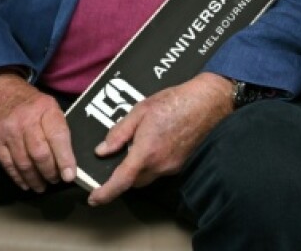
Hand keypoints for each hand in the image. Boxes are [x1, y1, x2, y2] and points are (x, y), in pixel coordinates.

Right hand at [0, 68, 75, 192]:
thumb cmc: (26, 100)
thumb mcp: (46, 103)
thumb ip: (57, 126)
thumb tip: (69, 156)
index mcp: (45, 108)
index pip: (58, 137)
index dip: (65, 159)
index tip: (70, 175)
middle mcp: (26, 120)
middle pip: (41, 154)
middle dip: (50, 172)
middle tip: (56, 180)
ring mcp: (7, 132)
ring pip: (24, 163)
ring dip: (35, 179)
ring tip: (42, 186)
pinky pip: (8, 165)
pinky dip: (18, 178)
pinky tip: (26, 184)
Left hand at [87, 72, 232, 206]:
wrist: (206, 102)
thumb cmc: (174, 102)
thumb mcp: (140, 111)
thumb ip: (119, 133)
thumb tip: (102, 150)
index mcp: (146, 152)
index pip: (121, 181)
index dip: (105, 193)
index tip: (94, 198)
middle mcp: (159, 165)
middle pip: (133, 182)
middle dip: (122, 176)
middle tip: (117, 159)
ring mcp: (172, 166)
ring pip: (147, 177)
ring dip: (138, 169)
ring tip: (138, 146)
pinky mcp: (180, 164)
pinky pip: (160, 170)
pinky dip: (152, 163)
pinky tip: (155, 143)